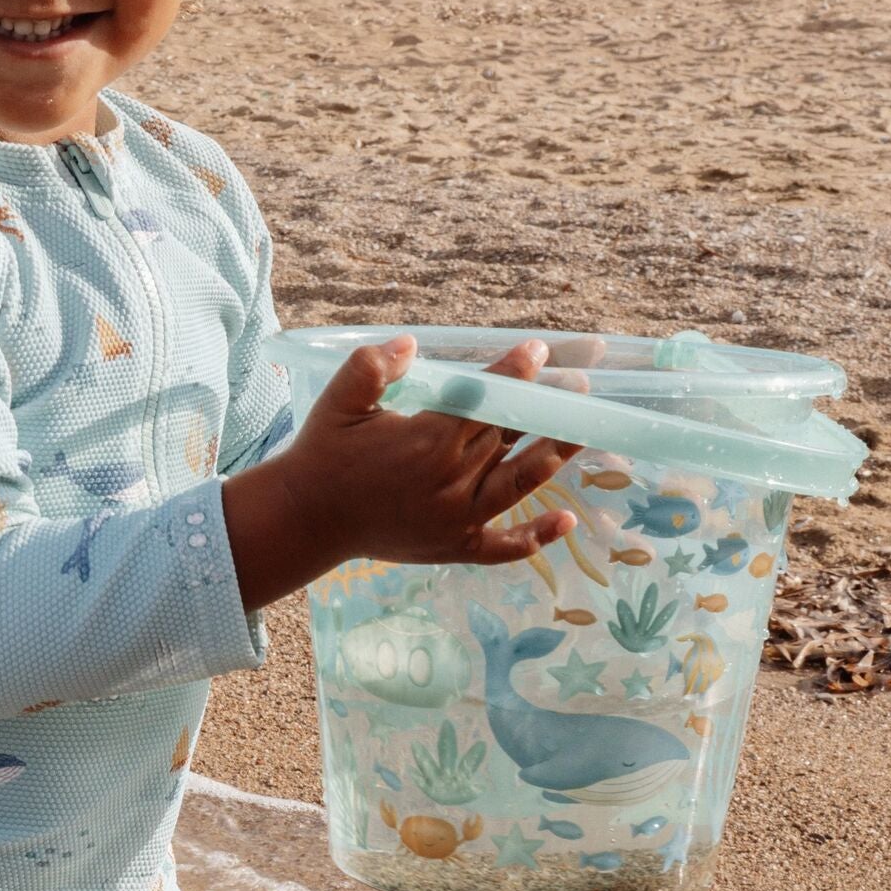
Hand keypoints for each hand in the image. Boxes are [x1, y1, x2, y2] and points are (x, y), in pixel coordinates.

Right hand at [280, 334, 580, 567]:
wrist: (306, 518)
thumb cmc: (322, 455)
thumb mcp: (339, 402)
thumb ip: (372, 367)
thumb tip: (411, 343)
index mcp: (426, 441)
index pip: (483, 400)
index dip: (513, 373)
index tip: (537, 351)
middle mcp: (450, 480)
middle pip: (508, 435)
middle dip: (543, 405)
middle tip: (578, 382)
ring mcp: (457, 518)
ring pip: (519, 482)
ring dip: (555, 456)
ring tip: (584, 432)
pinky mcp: (454, 546)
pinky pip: (503, 546)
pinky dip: (535, 537)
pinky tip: (566, 522)